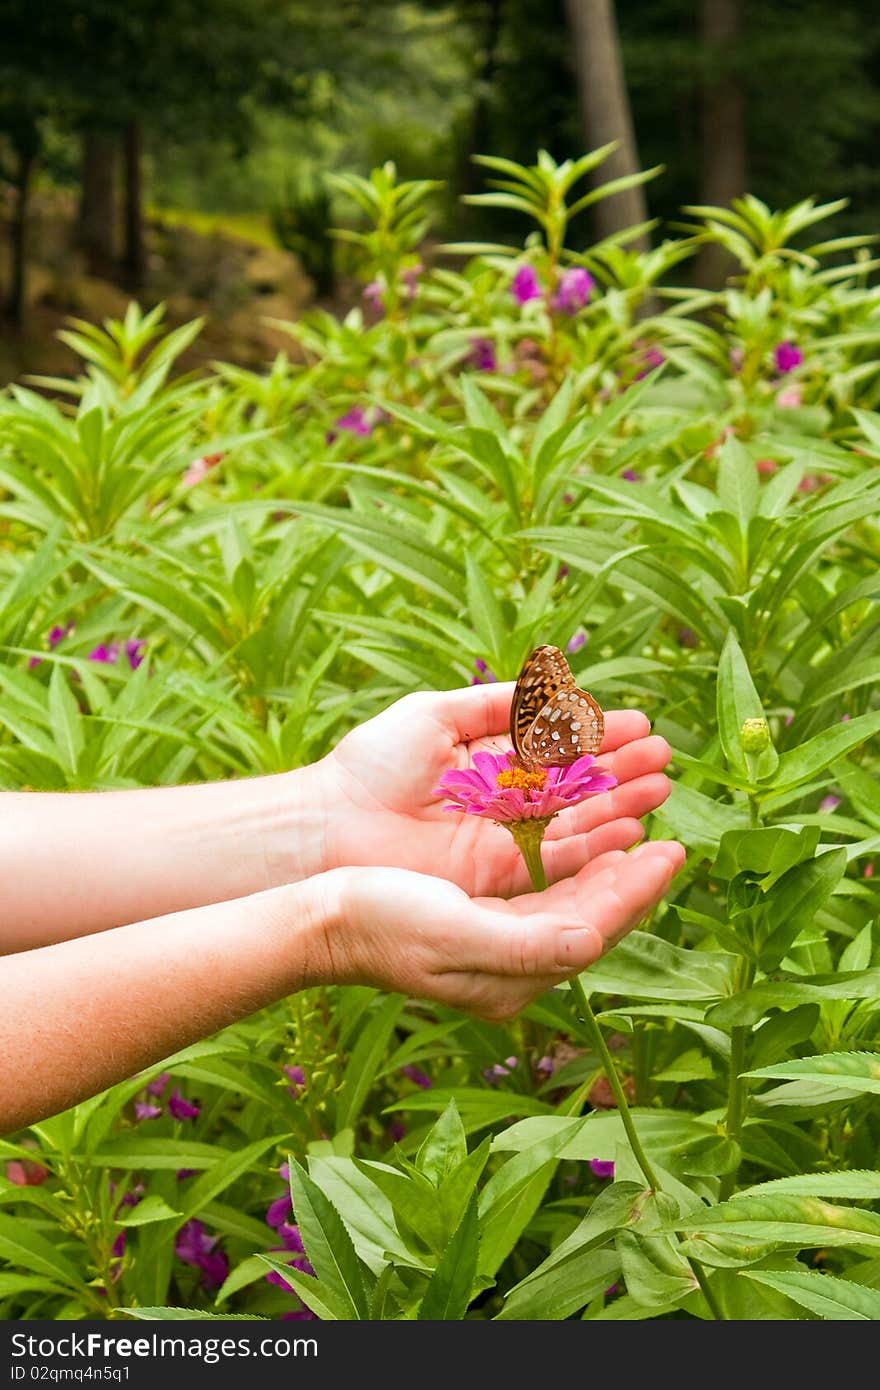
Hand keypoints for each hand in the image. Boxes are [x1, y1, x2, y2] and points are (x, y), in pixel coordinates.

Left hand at [313, 683, 674, 895]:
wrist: (328, 827)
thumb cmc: (371, 766)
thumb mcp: (432, 717)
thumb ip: (491, 704)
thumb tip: (547, 688)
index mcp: (485, 762)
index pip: (556, 749)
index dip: (599, 737)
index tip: (642, 725)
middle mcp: (500, 804)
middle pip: (574, 787)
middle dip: (620, 771)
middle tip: (666, 757)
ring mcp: (500, 843)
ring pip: (574, 824)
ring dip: (618, 806)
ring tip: (660, 789)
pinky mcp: (496, 879)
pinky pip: (556, 862)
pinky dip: (594, 847)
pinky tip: (629, 830)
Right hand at [316, 841, 684, 1020]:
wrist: (325, 922)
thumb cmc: (383, 924)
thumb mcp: (454, 932)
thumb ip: (526, 944)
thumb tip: (592, 940)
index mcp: (513, 979)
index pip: (593, 931)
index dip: (637, 892)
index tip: (672, 852)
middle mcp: (514, 970)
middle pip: (591, 921)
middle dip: (633, 882)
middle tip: (672, 843)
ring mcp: (499, 950)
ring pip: (572, 906)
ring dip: (608, 872)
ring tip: (640, 838)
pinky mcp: (482, 925)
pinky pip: (545, 896)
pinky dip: (572, 869)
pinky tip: (585, 846)